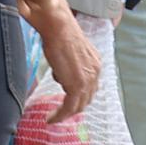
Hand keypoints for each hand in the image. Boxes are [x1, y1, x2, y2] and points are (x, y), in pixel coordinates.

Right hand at [19, 0, 98, 119]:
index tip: (68, 103)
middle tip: (60, 113)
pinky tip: (51, 119)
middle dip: (73, 108)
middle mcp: (95, 71)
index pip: (90, 87)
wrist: (57, 25)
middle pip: (87, 98)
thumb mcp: (68, 49)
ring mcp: (88, 79)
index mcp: (94, 62)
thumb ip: (68, 63)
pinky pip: (69, 107)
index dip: (80, 97)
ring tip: (54, 117)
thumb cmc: (58, 30)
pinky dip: (60, 116)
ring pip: (78, 105)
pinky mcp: (77, 85)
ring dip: (66, 114)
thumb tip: (60, 73)